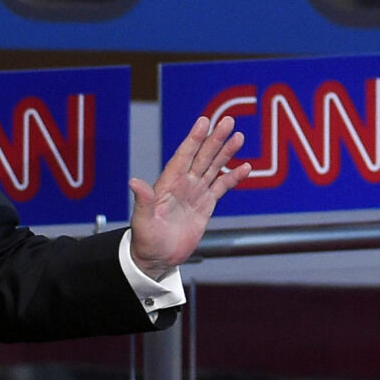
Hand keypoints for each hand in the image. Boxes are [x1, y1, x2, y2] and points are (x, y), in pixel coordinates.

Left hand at [127, 114, 248, 279]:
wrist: (158, 257)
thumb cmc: (146, 240)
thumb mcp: (142, 222)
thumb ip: (143, 201)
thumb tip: (134, 182)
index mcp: (168, 183)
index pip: (184, 156)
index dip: (194, 139)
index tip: (203, 122)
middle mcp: (183, 183)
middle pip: (202, 156)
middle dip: (215, 139)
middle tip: (227, 121)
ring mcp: (196, 192)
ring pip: (213, 167)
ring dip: (226, 152)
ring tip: (238, 137)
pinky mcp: (206, 204)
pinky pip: (222, 186)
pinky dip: (233, 177)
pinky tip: (245, 167)